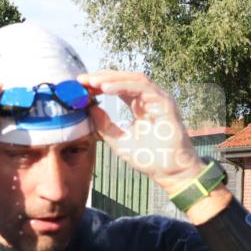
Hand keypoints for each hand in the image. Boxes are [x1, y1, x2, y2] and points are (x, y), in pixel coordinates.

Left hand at [80, 71, 205, 193]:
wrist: (169, 172)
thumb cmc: (149, 158)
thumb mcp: (118, 140)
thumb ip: (104, 125)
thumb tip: (89, 108)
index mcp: (140, 106)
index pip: (119, 87)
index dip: (100, 84)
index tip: (81, 85)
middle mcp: (150, 99)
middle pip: (125, 79)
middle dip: (103, 77)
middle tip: (83, 80)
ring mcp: (159, 100)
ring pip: (134, 79)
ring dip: (112, 79)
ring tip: (93, 82)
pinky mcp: (165, 104)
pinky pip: (143, 88)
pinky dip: (123, 86)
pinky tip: (107, 89)